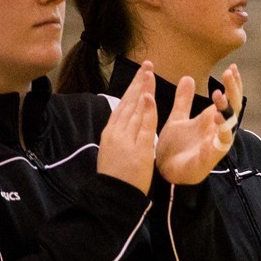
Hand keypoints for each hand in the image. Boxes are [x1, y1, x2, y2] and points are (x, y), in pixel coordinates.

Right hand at [96, 61, 158, 193]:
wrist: (113, 196)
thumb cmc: (117, 176)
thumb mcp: (114, 150)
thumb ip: (121, 134)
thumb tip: (125, 121)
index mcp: (111, 132)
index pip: (123, 105)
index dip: (132, 88)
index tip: (140, 74)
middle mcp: (116, 132)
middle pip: (128, 102)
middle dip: (138, 82)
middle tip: (146, 65)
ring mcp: (125, 139)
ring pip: (135, 110)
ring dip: (143, 90)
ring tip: (149, 73)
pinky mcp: (137, 148)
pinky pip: (144, 126)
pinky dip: (147, 111)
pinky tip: (150, 96)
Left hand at [156, 65, 243, 185]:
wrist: (164, 173)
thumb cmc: (173, 148)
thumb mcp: (177, 118)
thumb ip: (184, 100)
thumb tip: (188, 77)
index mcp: (211, 121)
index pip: (228, 99)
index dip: (232, 85)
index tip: (231, 68)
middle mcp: (217, 131)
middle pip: (233, 108)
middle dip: (233, 91)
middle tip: (230, 73)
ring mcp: (214, 145)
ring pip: (229, 126)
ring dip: (227, 111)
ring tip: (219, 96)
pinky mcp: (208, 159)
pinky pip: (218, 147)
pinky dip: (220, 135)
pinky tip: (218, 121)